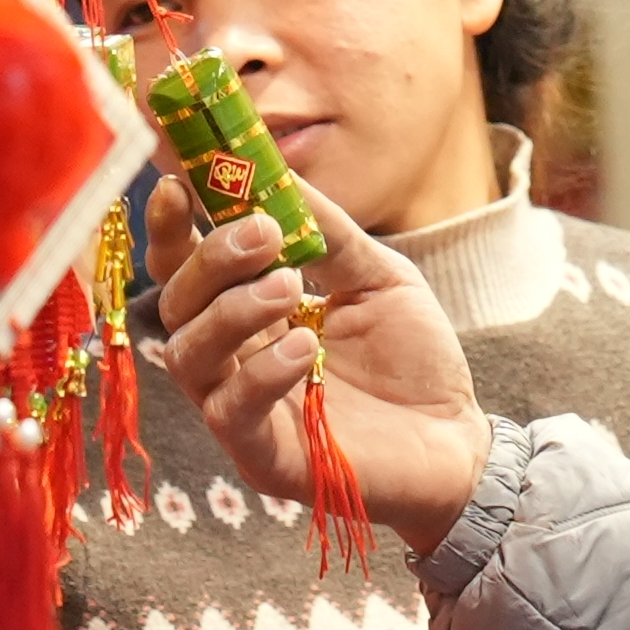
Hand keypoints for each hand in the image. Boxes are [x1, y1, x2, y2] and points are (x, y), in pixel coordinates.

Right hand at [151, 177, 492, 554]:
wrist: (457, 438)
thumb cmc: (413, 360)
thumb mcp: (377, 276)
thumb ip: (326, 232)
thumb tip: (276, 171)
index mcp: (250, 313)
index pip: (186, 268)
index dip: (172, 226)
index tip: (178, 180)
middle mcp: (232, 359)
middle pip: (176, 304)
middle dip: (209, 259)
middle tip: (260, 233)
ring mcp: (241, 410)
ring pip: (188, 356)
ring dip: (231, 310)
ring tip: (290, 287)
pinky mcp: (262, 457)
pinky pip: (231, 412)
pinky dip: (262, 372)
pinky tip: (305, 348)